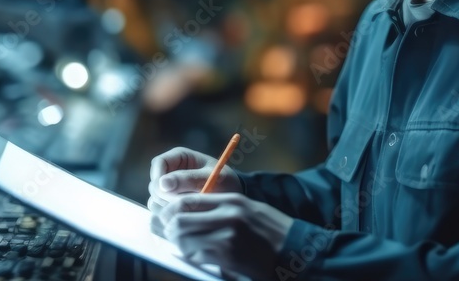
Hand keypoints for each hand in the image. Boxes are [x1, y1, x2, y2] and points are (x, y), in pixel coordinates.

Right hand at [148, 147, 242, 214]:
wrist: (232, 197)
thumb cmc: (224, 182)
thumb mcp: (211, 178)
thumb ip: (189, 179)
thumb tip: (163, 184)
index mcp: (179, 157)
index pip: (158, 164)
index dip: (160, 177)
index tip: (169, 192)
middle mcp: (169, 172)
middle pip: (154, 185)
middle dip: (167, 197)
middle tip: (187, 204)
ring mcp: (167, 189)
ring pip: (155, 200)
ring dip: (170, 208)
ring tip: (192, 210)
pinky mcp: (168, 204)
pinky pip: (160, 212)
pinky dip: (171, 216)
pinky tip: (187, 217)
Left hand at [156, 192, 294, 280]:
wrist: (294, 251)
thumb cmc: (271, 231)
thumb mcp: (247, 209)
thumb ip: (219, 208)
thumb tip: (186, 212)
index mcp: (231, 201)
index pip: (187, 201)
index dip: (169, 209)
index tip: (164, 216)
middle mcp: (227, 216)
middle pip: (179, 219)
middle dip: (168, 227)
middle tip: (166, 232)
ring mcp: (227, 237)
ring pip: (183, 238)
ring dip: (176, 243)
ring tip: (179, 244)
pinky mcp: (227, 257)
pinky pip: (196, 255)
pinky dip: (190, 256)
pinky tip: (195, 255)